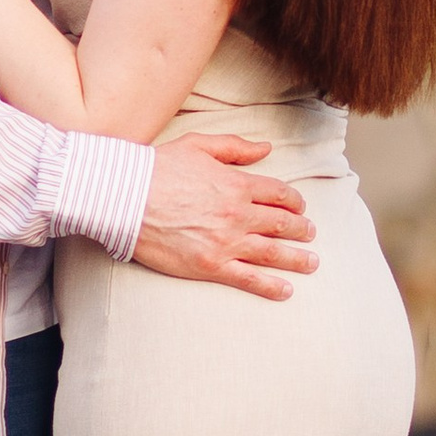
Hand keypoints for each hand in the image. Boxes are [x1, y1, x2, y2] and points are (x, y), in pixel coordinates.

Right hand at [132, 134, 316, 300]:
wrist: (124, 197)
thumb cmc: (157, 168)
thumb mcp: (199, 145)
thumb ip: (235, 147)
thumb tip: (266, 148)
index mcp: (236, 184)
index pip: (279, 194)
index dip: (294, 201)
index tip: (299, 207)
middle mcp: (237, 214)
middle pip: (281, 224)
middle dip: (301, 230)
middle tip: (311, 234)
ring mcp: (225, 242)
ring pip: (272, 253)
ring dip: (297, 259)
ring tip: (311, 263)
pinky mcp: (209, 266)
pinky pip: (248, 279)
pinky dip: (271, 286)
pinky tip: (286, 290)